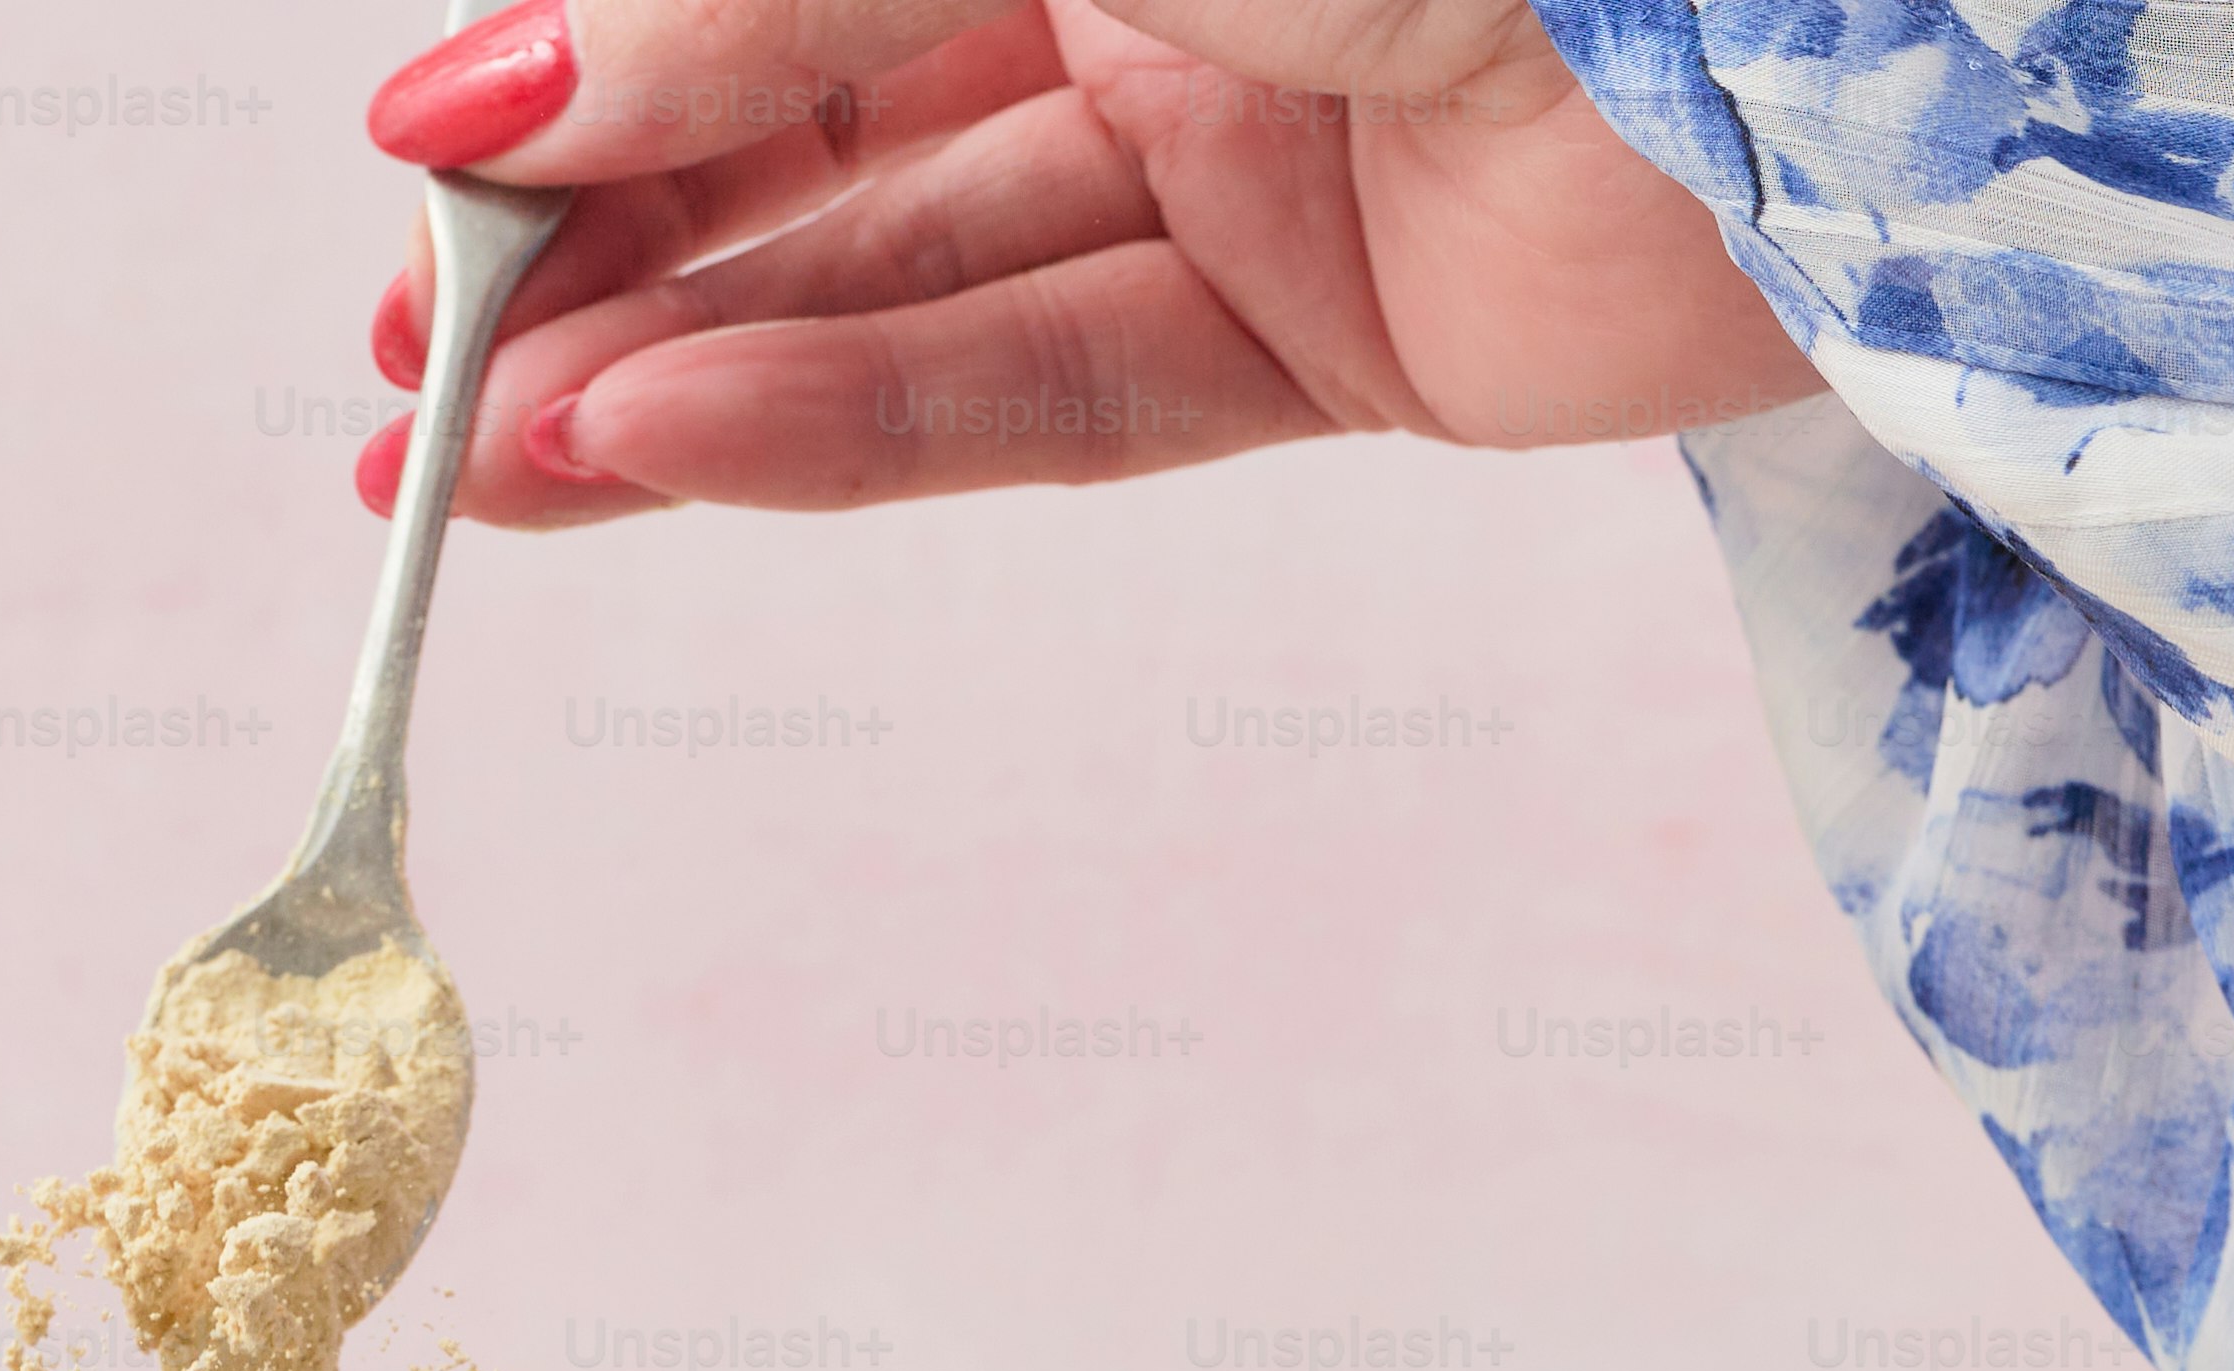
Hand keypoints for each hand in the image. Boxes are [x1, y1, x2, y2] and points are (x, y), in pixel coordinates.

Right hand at [355, 0, 1821, 525]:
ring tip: (481, 463)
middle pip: (830, 127)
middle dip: (608, 250)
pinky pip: (1056, 389)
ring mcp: (1265, 146)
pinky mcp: (1353, 338)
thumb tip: (500, 95)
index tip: (418, 168)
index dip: (594, 68)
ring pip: (916, 275)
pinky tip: (676, 450)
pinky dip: (857, 426)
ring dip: (692, 369)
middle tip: (410, 375)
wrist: (1823, 17)